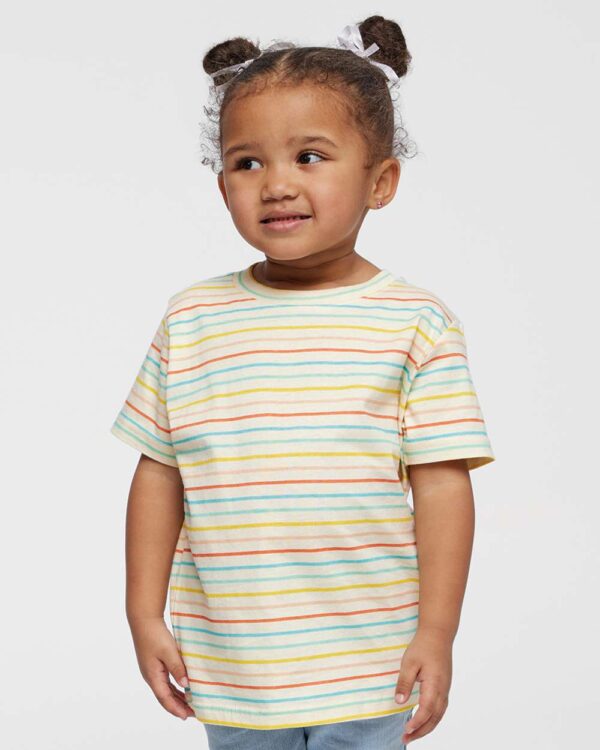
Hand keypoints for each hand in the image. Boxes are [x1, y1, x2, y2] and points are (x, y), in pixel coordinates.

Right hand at [129, 615, 194, 720]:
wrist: (144, 620)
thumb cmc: (155, 635)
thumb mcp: (168, 651)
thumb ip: (177, 668)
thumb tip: (186, 685)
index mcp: (152, 676)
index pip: (165, 698)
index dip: (176, 708)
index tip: (187, 716)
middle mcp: (151, 676)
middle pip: (165, 697)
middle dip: (178, 706)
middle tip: (193, 712)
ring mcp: (152, 670)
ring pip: (166, 689)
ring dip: (177, 697)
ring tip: (190, 703)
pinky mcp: (154, 664)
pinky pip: (165, 680)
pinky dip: (174, 687)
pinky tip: (183, 687)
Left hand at [394, 626, 452, 743]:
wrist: (438, 634)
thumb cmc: (423, 646)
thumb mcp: (409, 662)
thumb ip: (404, 683)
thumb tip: (399, 702)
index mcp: (435, 685)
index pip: (426, 711)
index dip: (416, 723)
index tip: (405, 731)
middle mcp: (443, 690)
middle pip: (434, 718)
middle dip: (421, 731)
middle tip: (406, 739)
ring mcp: (445, 689)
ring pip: (439, 715)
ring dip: (427, 726)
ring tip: (413, 734)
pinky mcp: (444, 686)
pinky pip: (440, 708)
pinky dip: (432, 718)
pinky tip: (423, 720)